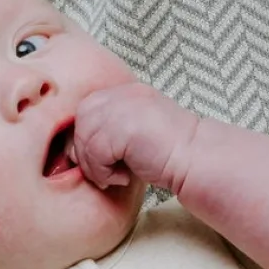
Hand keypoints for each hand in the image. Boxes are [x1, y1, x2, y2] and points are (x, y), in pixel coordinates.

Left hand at [71, 82, 200, 193]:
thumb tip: (72, 151)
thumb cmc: (168, 154)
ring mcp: (121, 107)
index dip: (88, 139)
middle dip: (88, 153)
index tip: (106, 161)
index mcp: (124, 92)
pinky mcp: (121, 127)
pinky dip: (105, 172)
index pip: (86, 111)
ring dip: (96, 167)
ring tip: (118, 175)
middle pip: (80, 123)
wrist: (196, 159)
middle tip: (109, 172)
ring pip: (84, 140)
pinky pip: (94, 154)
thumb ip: (107, 132)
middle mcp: (120, 93)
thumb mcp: (133, 134)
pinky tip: (125, 176)